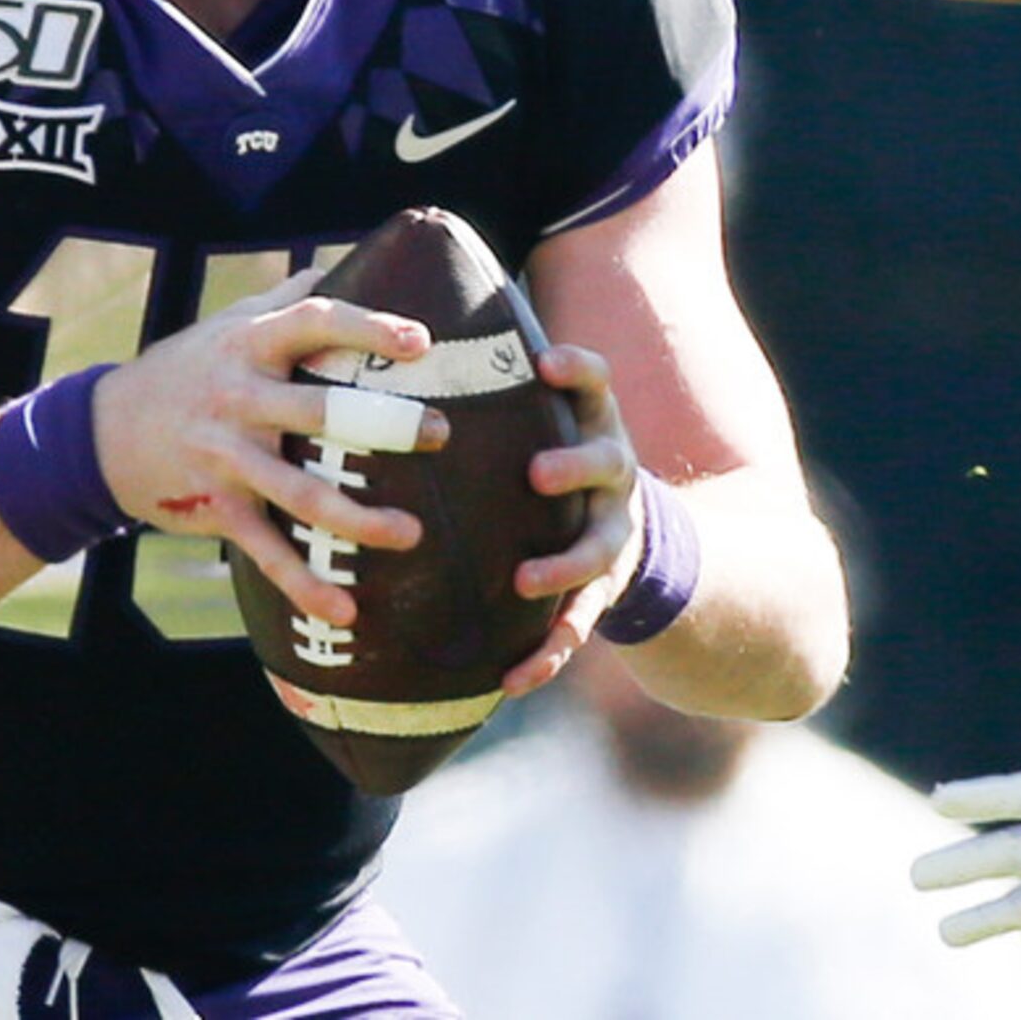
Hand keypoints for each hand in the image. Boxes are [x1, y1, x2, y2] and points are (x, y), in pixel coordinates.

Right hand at [91, 269, 448, 629]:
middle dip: (380, 425)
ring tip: (412, 535)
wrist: (98, 434)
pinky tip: (345, 611)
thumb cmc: (188, 367)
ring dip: (355, 519)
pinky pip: (265, 551)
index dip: (367, 328)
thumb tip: (347, 262)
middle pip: (316, 410)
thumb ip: (288, 298)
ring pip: (297, 493)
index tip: (420, 341)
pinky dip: (304, 585)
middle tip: (439, 434)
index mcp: (249, 345)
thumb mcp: (228, 323)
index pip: (313, 323)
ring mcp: (226, 457)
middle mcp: (239, 398)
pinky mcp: (216, 508)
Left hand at [497, 343, 643, 696]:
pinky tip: (512, 680)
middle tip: (537, 473)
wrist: (626, 534)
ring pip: (597, 549)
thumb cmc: (547, 457)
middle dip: (574, 467)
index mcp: (591, 424)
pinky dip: (548, 653)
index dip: (577, 369)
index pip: (596, 383)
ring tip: (525, 581)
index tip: (545, 361)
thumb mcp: (539, 418)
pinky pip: (578, 626)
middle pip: (606, 462)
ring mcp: (611, 534)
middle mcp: (612, 473)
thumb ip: (491, 389)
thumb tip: (394, 341)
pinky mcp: (601, 591)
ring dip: (564, 564)